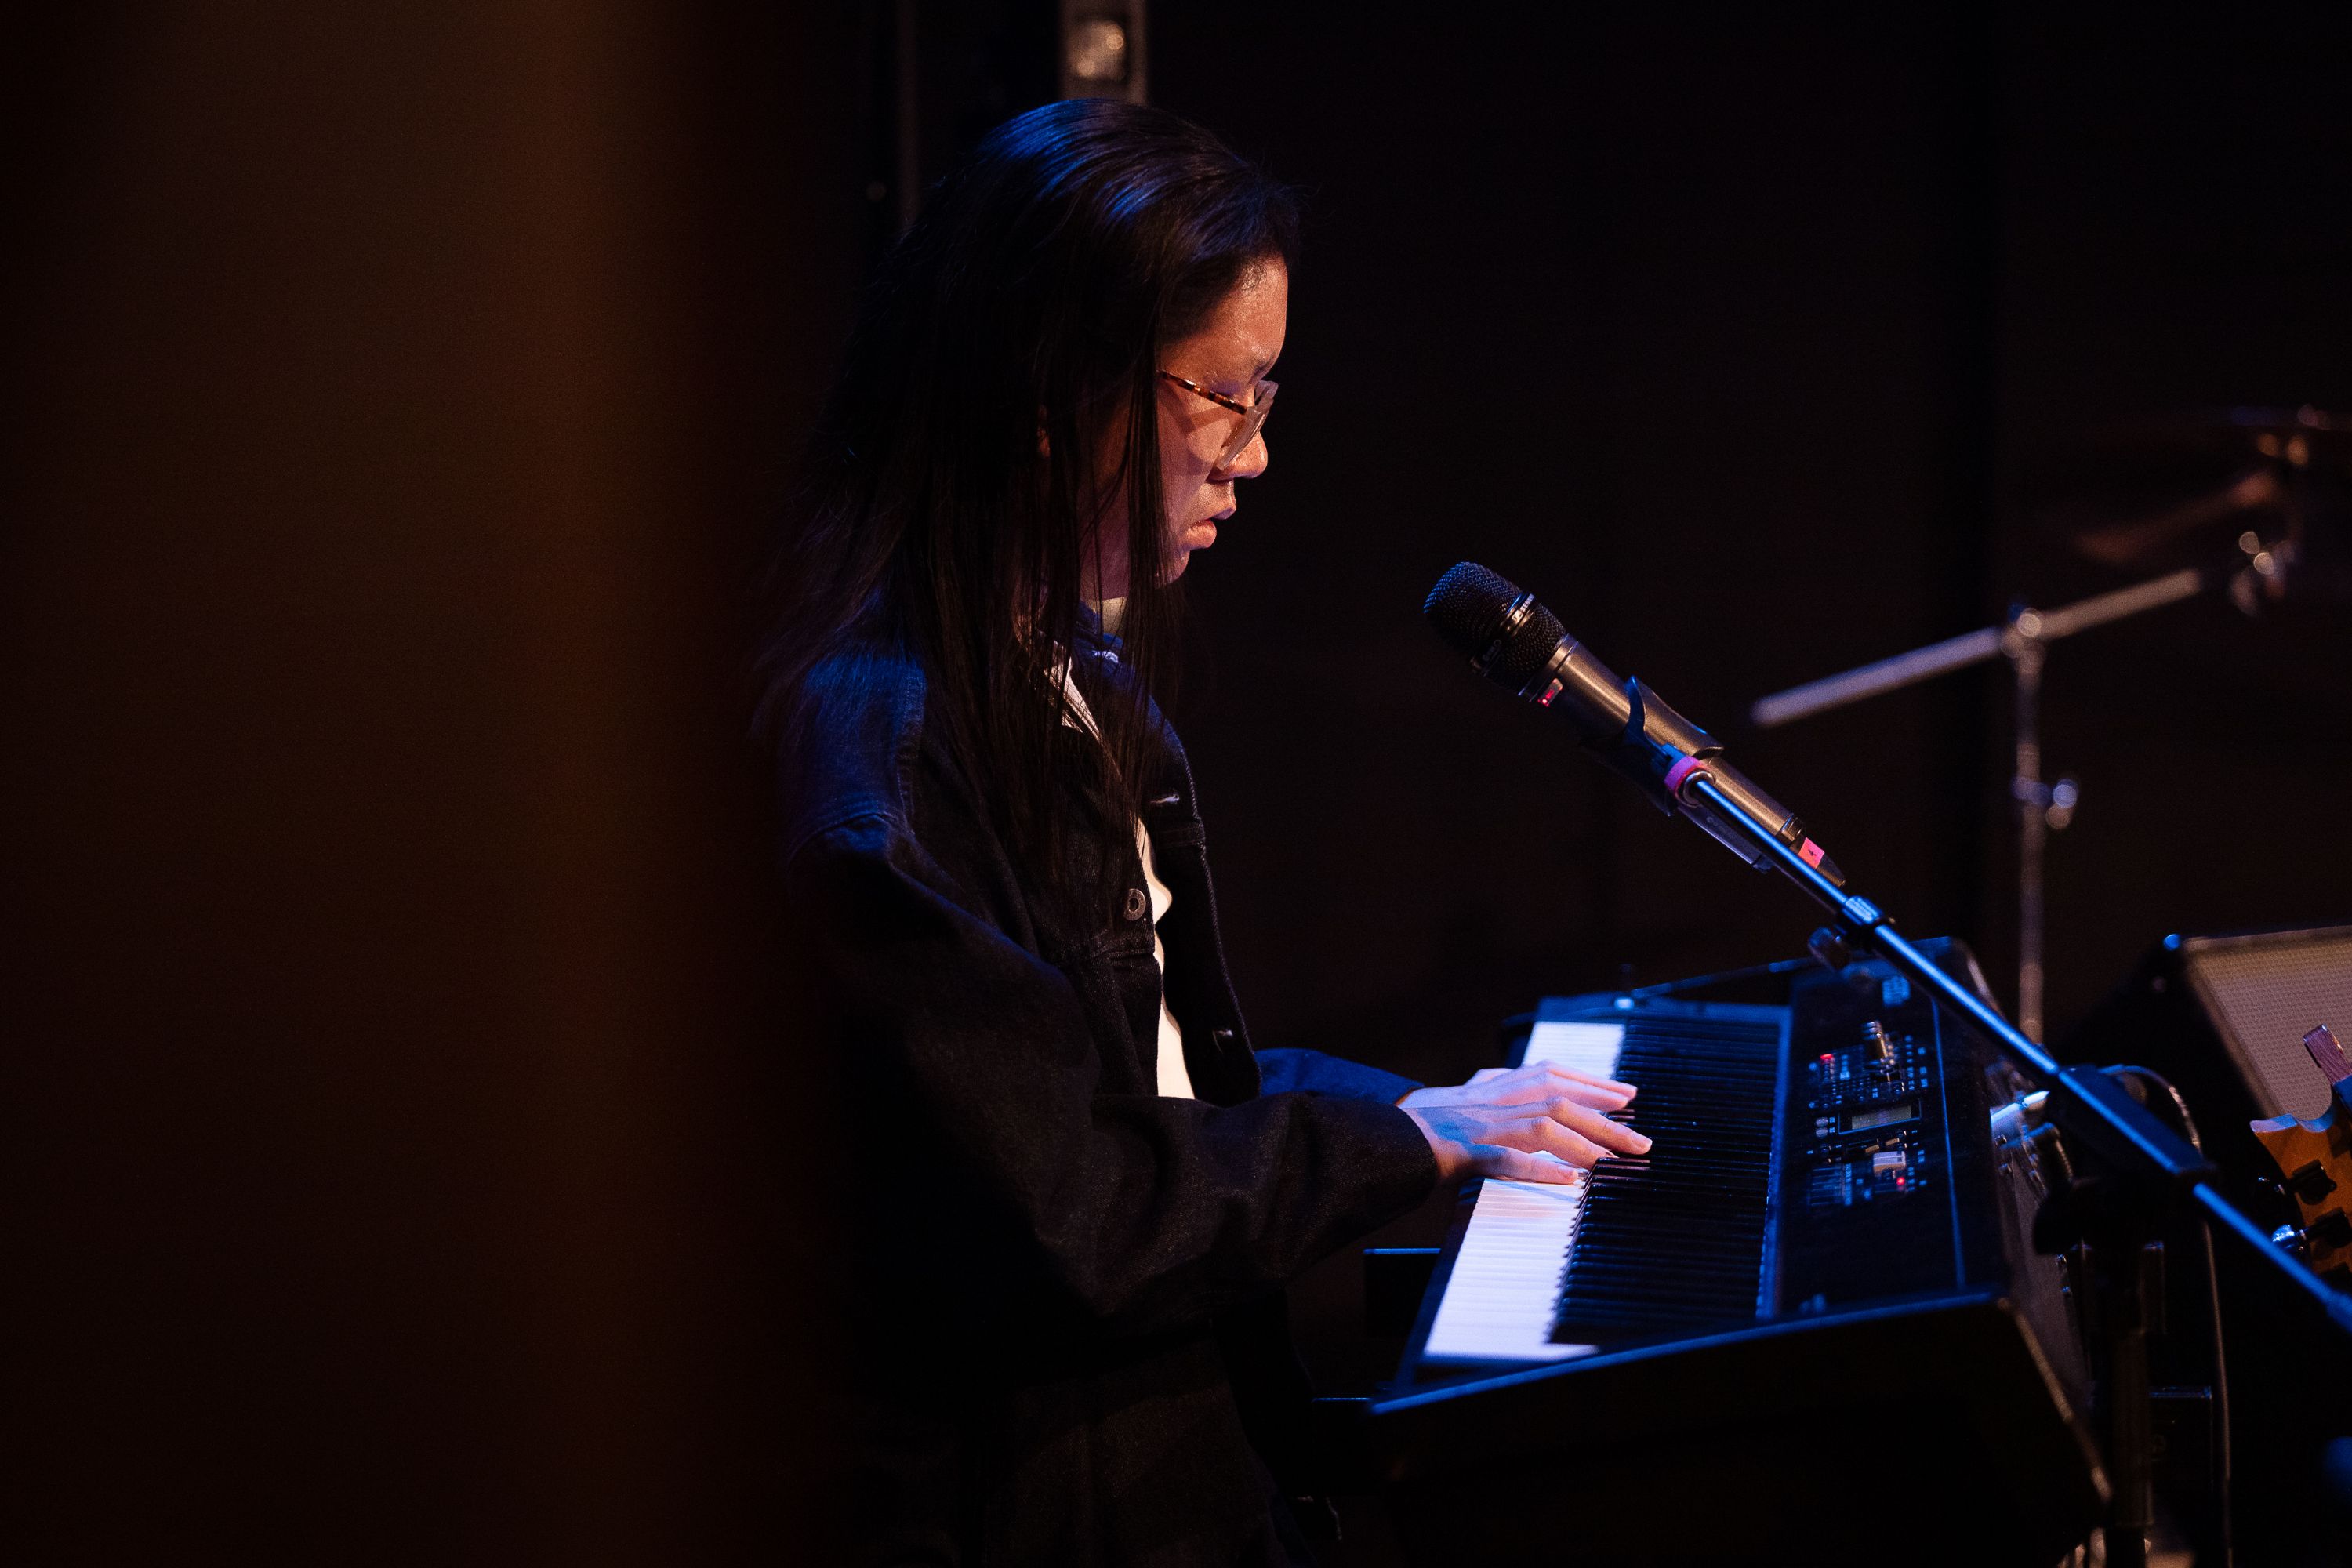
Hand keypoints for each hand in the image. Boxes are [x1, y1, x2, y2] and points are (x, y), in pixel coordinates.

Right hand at [1399, 1060, 1648, 1185]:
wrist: (1386, 1133)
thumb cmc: (1432, 1119)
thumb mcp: (1475, 1093)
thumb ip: (1509, 1087)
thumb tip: (1549, 1084)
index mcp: (1497, 1083)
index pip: (1555, 1074)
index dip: (1595, 1083)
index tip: (1629, 1095)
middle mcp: (1492, 1098)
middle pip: (1559, 1101)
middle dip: (1604, 1119)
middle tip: (1640, 1140)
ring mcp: (1479, 1125)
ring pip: (1540, 1127)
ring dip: (1582, 1143)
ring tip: (1613, 1161)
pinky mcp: (1464, 1152)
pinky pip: (1504, 1160)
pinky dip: (1537, 1169)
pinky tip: (1567, 1181)